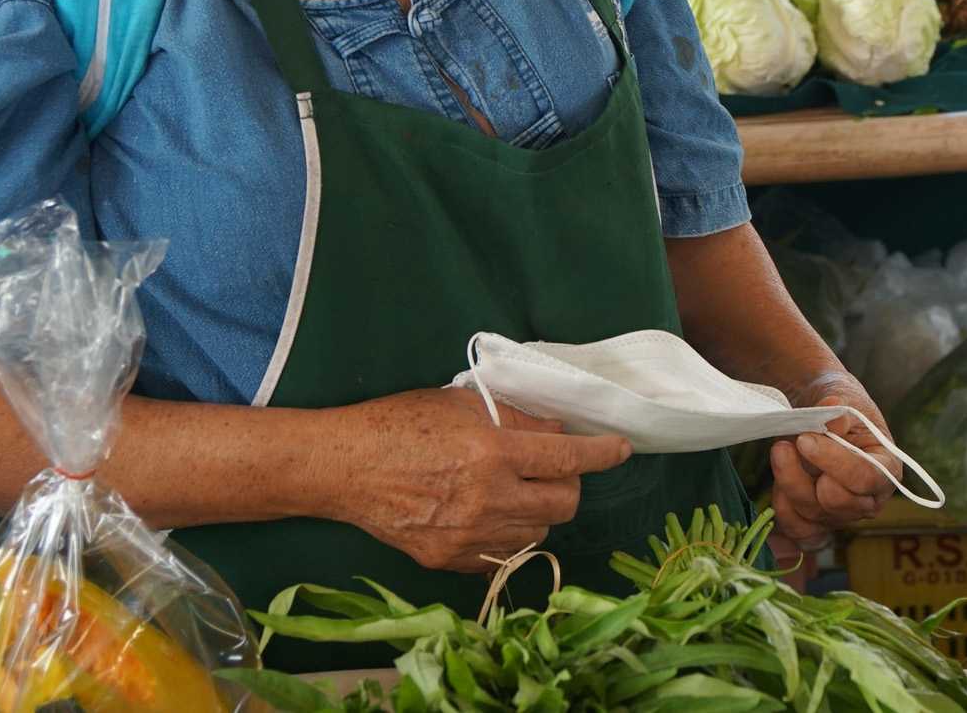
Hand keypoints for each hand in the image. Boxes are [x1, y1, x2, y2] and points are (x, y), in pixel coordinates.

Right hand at [324, 388, 629, 572]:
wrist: (344, 468)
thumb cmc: (400, 423)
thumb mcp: (462, 405)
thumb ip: (516, 419)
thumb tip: (558, 430)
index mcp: (492, 453)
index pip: (568, 458)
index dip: (603, 453)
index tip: (622, 448)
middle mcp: (487, 500)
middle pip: (563, 503)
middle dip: (571, 484)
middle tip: (556, 469)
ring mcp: (469, 536)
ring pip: (538, 532)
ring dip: (540, 509)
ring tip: (518, 488)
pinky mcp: (450, 560)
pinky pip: (504, 555)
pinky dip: (509, 535)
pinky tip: (492, 513)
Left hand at [768, 374, 895, 566]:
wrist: (821, 415)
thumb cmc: (840, 406)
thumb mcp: (844, 396)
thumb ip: (840, 410)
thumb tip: (833, 418)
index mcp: (887, 469)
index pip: (866, 477)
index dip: (835, 462)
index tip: (805, 439)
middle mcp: (868, 500)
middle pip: (836, 503)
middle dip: (806, 475)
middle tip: (786, 444)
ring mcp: (842, 515)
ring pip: (812, 514)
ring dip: (788, 482)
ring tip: (779, 450)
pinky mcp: (818, 523)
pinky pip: (797, 528)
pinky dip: (783, 508)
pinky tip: (778, 482)